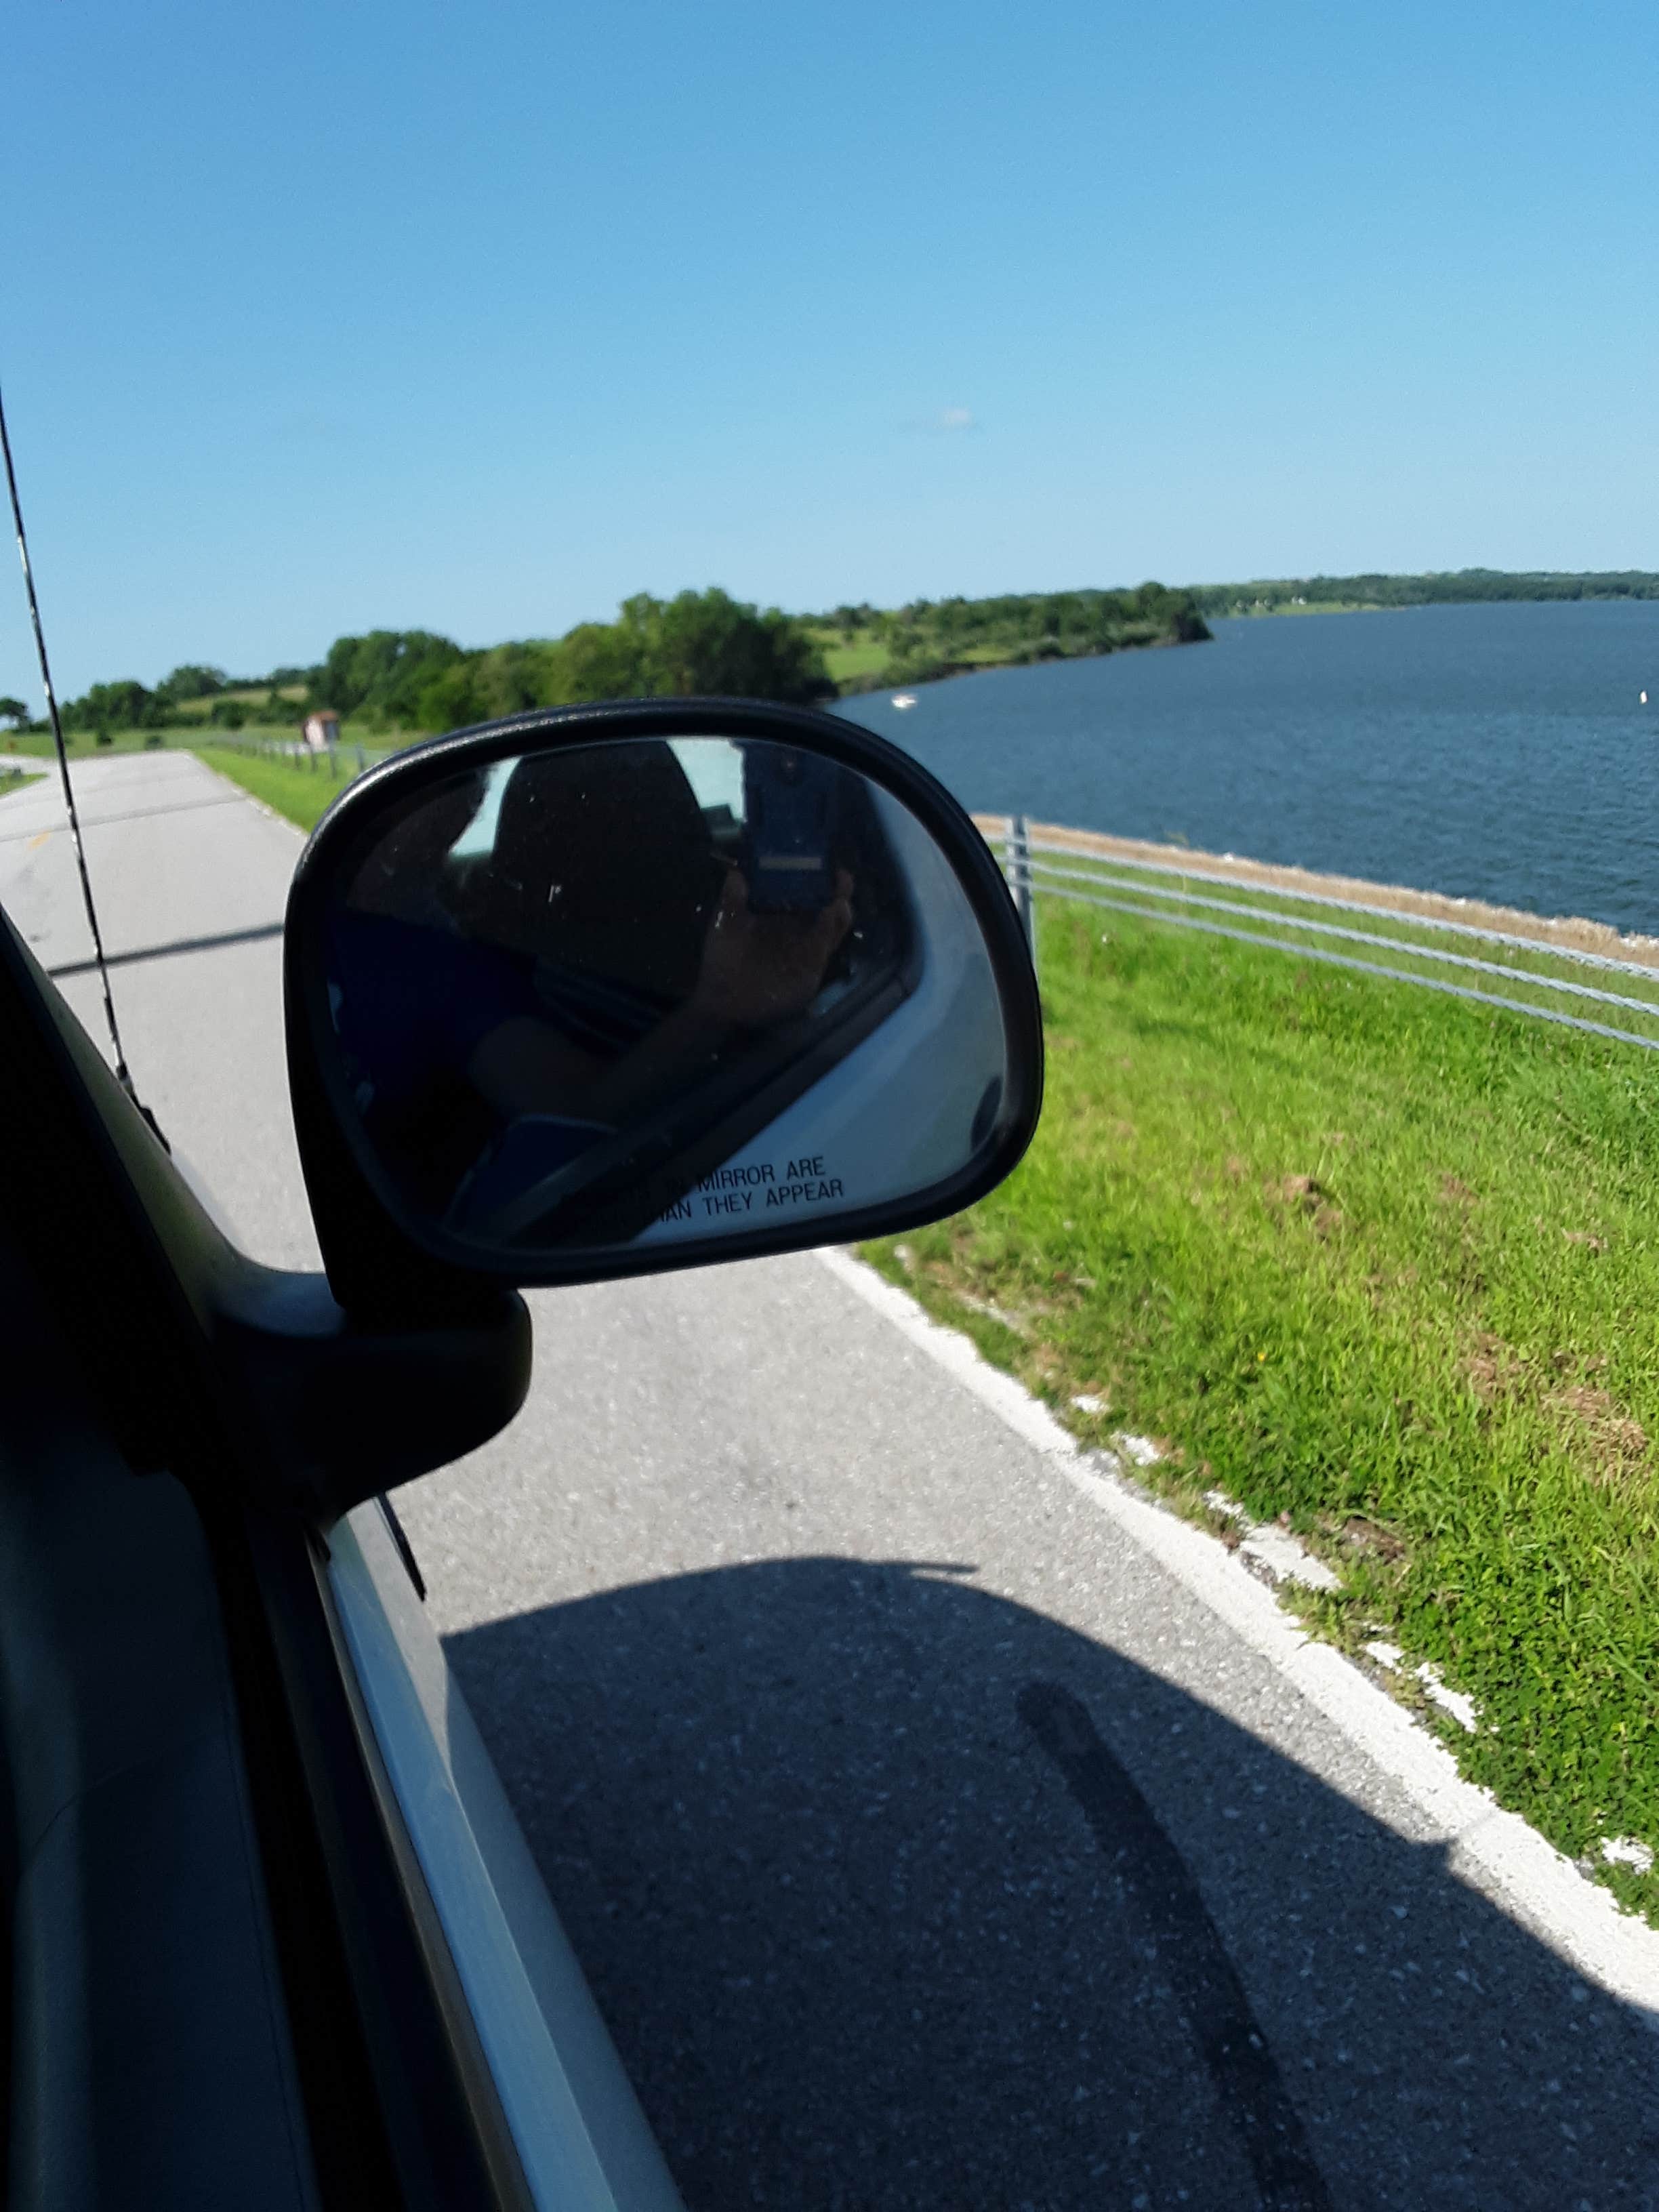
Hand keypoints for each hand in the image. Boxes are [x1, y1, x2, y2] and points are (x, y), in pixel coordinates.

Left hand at [689, 866, 853, 1028]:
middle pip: (826, 903)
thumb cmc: (723, 960)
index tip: (818, 859)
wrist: (726, 1000)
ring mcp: (808, 945)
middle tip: (839, 875)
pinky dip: (832, 928)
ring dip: (840, 907)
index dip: (813, 874)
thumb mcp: (724, 925)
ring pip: (834, 922)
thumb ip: (732, 899)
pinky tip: (831, 914)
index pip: (802, 888)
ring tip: (839, 895)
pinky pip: (828, 944)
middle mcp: (798, 926)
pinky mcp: (814, 964)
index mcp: (778, 912)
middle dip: (837, 889)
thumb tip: (736, 871)